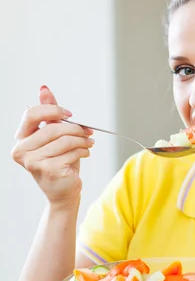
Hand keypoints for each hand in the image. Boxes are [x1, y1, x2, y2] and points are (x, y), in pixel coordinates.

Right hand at [11, 86, 93, 206]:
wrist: (63, 191)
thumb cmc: (59, 162)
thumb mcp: (54, 136)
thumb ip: (49, 114)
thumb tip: (44, 89)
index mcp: (20, 139)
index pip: (32, 114)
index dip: (53, 110)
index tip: (69, 114)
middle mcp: (21, 150)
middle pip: (52, 128)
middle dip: (75, 128)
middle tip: (88, 130)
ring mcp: (33, 161)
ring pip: (64, 140)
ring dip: (82, 140)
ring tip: (88, 143)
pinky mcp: (48, 169)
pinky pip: (71, 152)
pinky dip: (82, 151)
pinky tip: (85, 153)